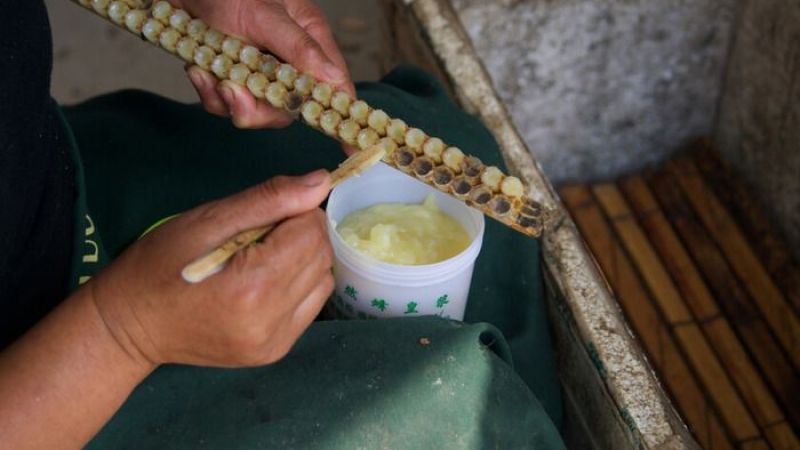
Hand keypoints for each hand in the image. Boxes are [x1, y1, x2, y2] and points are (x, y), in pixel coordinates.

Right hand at [88, 170, 333, 367]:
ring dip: (303, 260)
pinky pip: (310, 306)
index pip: (312, 230)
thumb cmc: (160, 263)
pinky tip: (266, 282)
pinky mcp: (275, 351)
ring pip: (322, 281)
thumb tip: (321, 182)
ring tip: (262, 259)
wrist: (129, 324)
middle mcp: (271, 318)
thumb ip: (270, 199)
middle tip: (260, 235)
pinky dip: (298, 286)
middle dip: (301, 234)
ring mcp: (275, 341)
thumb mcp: (208, 220)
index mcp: (253, 283)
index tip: (266, 213)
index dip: (296, 212)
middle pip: (321, 255)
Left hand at [176, 0, 353, 128]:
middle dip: (257, 110)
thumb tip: (334, 80)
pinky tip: (198, 70)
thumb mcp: (265, 12)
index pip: (334, 88)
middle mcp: (287, 61)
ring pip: (253, 111)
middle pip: (287, 110)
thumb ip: (299, 46)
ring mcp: (258, 72)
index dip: (343, 119)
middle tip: (231, 91)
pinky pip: (225, 103)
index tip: (352, 151)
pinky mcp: (230, 77)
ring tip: (208, 75)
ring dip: (227, 100)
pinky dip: (208, 92)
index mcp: (309, 41)